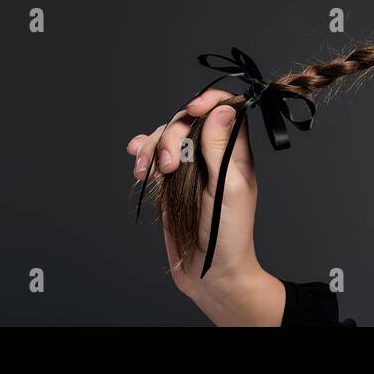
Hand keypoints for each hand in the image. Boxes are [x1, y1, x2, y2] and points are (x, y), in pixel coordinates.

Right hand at [127, 88, 285, 323]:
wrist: (210, 272)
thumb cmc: (230, 235)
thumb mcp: (229, 188)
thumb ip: (221, 148)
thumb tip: (221, 109)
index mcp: (235, 152)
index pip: (227, 110)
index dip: (210, 101)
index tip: (193, 108)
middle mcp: (212, 155)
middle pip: (189, 121)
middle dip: (173, 134)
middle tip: (170, 164)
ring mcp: (189, 167)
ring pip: (167, 136)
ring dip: (153, 146)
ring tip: (149, 170)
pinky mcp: (170, 182)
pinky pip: (154, 157)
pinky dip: (142, 154)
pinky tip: (138, 163)